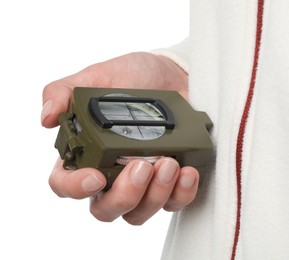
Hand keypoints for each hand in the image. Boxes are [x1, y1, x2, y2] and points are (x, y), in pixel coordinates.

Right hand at [41, 52, 198, 224]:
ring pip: (139, 212)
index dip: (75, 188)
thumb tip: (46, 117)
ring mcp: (143, 181)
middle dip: (125, 194)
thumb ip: (66, 91)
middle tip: (141, 166)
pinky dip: (181, 193)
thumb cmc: (134, 77)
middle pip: (106, 208)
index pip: (66, 183)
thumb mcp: (99, 76)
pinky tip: (187, 172)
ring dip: (155, 194)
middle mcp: (112, 173)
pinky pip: (174, 203)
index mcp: (87, 152)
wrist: (173, 74)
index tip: (96, 176)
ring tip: (169, 162)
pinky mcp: (171, 181)